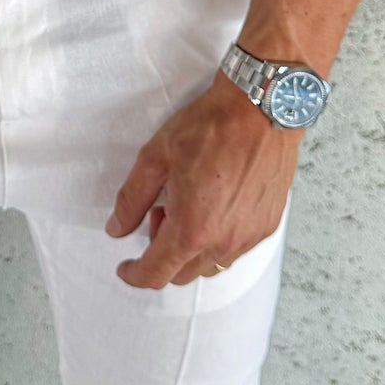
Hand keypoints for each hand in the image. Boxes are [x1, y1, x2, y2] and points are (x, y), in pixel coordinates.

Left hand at [104, 68, 301, 286]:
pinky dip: (217, 238)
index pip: (157, 273)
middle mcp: (223, 243)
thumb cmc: (211, 128)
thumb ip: (132, 199)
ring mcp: (249, 238)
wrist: (261, 110)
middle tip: (160, 212)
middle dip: (164, 252)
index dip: (135, 275)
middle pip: (183, 274)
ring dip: (192, 248)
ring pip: (210, 264)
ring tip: (189, 204)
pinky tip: (214, 204)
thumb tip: (117, 228)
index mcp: (192, 230)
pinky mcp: (267, 227)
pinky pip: (235, 249)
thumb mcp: (156, 158)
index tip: (126, 268)